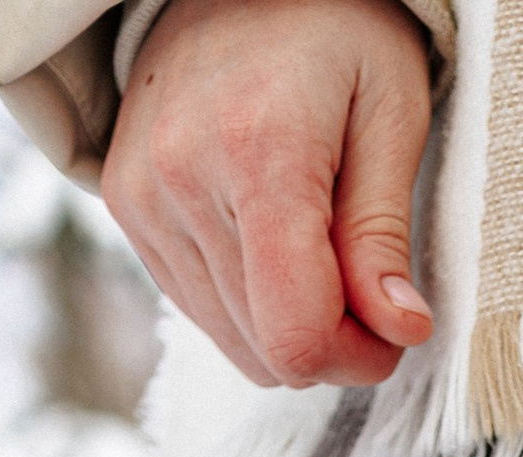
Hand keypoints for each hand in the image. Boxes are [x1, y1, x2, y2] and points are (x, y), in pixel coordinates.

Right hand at [104, 0, 435, 391]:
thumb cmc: (335, 24)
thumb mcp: (391, 112)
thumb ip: (383, 232)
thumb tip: (398, 331)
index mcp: (259, 153)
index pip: (297, 334)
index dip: (357, 358)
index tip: (392, 329)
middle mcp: (183, 177)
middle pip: (267, 349)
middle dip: (331, 341)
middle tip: (367, 286)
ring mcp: (142, 193)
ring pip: (231, 339)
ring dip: (288, 323)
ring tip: (320, 251)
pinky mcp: (124, 202)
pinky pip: (196, 305)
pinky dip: (246, 299)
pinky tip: (272, 242)